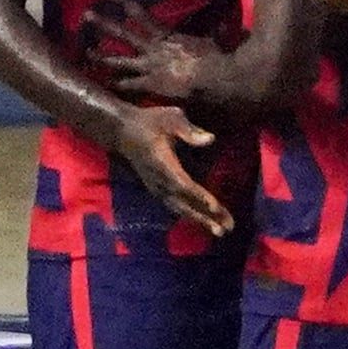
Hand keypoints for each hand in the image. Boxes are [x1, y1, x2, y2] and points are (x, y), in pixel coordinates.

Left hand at [91, 0, 220, 100]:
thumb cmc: (215, 59)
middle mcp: (152, 50)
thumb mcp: (212, 41)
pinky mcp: (150, 85)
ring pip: (119, 61)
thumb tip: (222, 22)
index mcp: (166, 37)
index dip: (126, 3)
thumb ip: (213, 32)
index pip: (142, 16)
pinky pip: (129, 85)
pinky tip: (104, 84)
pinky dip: (117, 84)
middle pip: (123, 35)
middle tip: (86, 14)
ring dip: (101, 56)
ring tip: (86, 52)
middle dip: (103, 24)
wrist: (214, 79)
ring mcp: (148, 68)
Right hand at [111, 106, 233, 235]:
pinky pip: (174, 206)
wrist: (122, 131)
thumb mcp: (170, 117)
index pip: (182, 183)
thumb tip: (210, 139)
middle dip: (204, 217)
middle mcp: (158, 180)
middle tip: (225, 229)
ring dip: (199, 220)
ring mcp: (156, 187)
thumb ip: (189, 130)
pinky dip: (190, 215)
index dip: (198, 195)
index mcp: (162, 162)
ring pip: (179, 208)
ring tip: (220, 231)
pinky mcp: (156, 189)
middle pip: (183, 203)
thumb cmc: (149, 121)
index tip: (214, 206)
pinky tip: (205, 222)